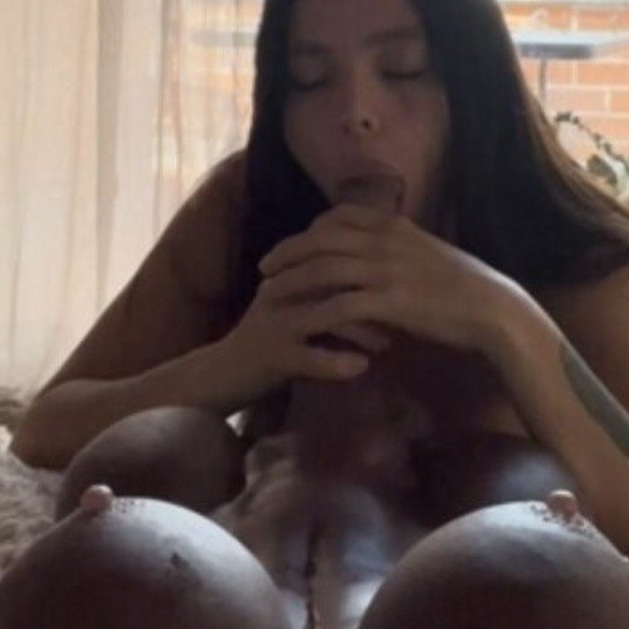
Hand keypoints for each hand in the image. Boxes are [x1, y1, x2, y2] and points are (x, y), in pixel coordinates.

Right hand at [222, 253, 392, 399]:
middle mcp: (284, 290)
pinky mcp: (272, 355)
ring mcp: (277, 322)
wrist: (222, 372)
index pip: (339, 256)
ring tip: (389, 344)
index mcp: (292, 273)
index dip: (374, 268)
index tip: (404, 285)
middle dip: (377, 297)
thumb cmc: (272, 337)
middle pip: (337, 280)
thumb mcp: (299, 303)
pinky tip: (360, 368)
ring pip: (327, 316)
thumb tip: (376, 278)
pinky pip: (311, 357)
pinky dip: (338, 362)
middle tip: (405, 315)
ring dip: (363, 331)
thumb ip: (329, 286)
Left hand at [257, 205, 518, 360]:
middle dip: (288, 251)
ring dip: (292, 280)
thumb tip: (383, 249)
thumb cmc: (467, 286)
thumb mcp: (430, 252)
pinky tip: (299, 326)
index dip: (310, 229)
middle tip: (263, 267)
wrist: (493, 309)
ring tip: (269, 294)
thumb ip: (402, 246)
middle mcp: (385, 240)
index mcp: (395, 225)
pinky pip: (340, 305)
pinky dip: (315, 314)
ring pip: (323, 268)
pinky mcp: (389, 301)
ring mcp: (386, 270)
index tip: (292, 243)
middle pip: (321, 238)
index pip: (339, 216)